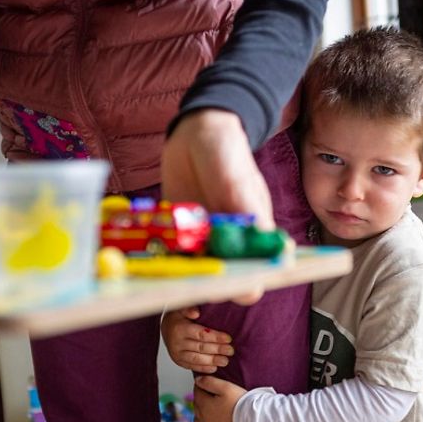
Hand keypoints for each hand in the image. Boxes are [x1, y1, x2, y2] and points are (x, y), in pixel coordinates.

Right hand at [161, 307, 233, 372]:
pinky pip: (191, 366)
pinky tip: (214, 368)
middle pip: (200, 347)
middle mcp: (177, 342)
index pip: (201, 334)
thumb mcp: (182, 308)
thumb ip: (189, 308)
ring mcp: (176, 353)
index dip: (215, 337)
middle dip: (217, 350)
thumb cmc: (178, 316)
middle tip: (230, 351)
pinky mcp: (178, 361)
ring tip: (225, 361)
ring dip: (212, 361)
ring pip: (197, 359)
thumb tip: (196, 313)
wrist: (165, 327)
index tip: (228, 338)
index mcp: (179, 328)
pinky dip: (203, 368)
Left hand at [162, 109, 272, 303]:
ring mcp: (200, 244)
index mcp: (252, 240)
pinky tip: (143, 248)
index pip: (252, 281)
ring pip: (188, 274)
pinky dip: (154, 257)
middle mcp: (227, 248)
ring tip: (158, 259)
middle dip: (198, 283)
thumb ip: (251, 216)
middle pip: (216, 283)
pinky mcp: (175, 236)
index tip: (221, 281)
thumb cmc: (228, 155)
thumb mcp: (238, 182)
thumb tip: (280, 252)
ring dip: (172, 273)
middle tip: (181, 270)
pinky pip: (165, 255)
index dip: (240, 287)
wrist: (197, 134)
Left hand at [194, 375, 246, 421]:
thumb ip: (209, 382)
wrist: (253, 421)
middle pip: (197, 406)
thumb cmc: (240, 403)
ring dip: (201, 415)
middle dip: (202, 398)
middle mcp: (202, 419)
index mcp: (204, 404)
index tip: (208, 382)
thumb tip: (197, 380)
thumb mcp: (226, 386)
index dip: (202, 385)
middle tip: (213, 394)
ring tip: (211, 410)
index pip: (197, 391)